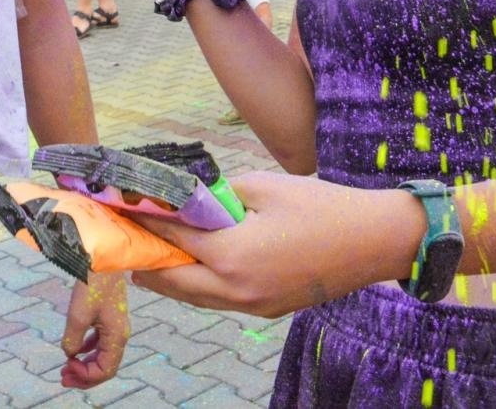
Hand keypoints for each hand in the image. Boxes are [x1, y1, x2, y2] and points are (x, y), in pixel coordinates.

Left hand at [59, 270, 128, 388]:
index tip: (66, 368)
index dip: (85, 376)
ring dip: (85, 364)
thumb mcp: (78, 314)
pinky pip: (100, 342)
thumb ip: (73, 339)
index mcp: (117, 337)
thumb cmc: (93, 284)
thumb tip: (69, 353)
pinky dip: (88, 350)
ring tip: (66, 368)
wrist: (102, 259)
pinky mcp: (109, 318)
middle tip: (63, 378)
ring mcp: (115, 326)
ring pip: (102, 355)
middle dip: (84, 375)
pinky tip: (75, 351)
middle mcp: (120, 335)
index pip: (105, 370)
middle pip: (105, 366)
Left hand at [127, 173, 421, 317]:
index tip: (120, 205)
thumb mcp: (262, 186)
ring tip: (149, 254)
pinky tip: (191, 264)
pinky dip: (197, 284)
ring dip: (169, 277)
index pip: (172, 237)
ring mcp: (253, 305)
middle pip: (172, 281)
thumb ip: (217, 195)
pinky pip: (218, 300)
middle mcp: (236, 289)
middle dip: (146, 259)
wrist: (374, 241)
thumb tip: (186, 198)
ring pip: (194, 298)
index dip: (144, 220)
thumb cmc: (320, 206)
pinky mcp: (267, 308)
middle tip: (126, 239)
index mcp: (232, 256)